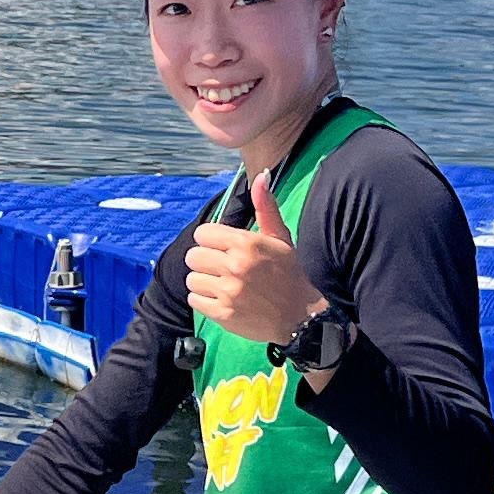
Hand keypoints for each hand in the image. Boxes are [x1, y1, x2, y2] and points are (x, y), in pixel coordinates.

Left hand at [185, 209, 326, 351]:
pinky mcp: (224, 314)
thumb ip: (265, 207)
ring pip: (192, 279)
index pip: (202, 234)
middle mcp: (235, 266)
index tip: (223, 248)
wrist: (302, 316)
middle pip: (193, 256)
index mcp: (246, 243)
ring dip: (204, 282)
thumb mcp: (280, 238)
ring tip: (223, 285)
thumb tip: (261, 177)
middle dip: (205, 261)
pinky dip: (204, 301)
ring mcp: (228, 292)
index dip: (211, 240)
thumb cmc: (290, 274)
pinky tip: (222, 300)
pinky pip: (195, 300)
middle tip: (222, 268)